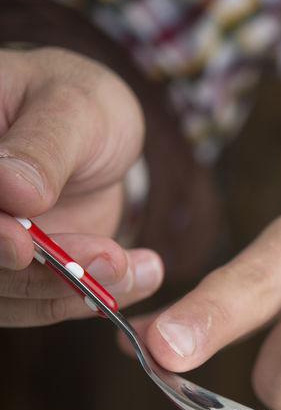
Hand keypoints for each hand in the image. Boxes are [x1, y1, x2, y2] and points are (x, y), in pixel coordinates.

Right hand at [0, 46, 162, 323]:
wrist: (94, 136)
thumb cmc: (76, 103)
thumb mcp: (69, 106)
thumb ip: (41, 148)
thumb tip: (11, 190)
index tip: (21, 245)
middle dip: (39, 274)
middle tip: (109, 259)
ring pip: (7, 296)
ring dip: (73, 292)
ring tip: (134, 266)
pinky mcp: (15, 278)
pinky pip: (40, 306)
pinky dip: (88, 299)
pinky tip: (138, 278)